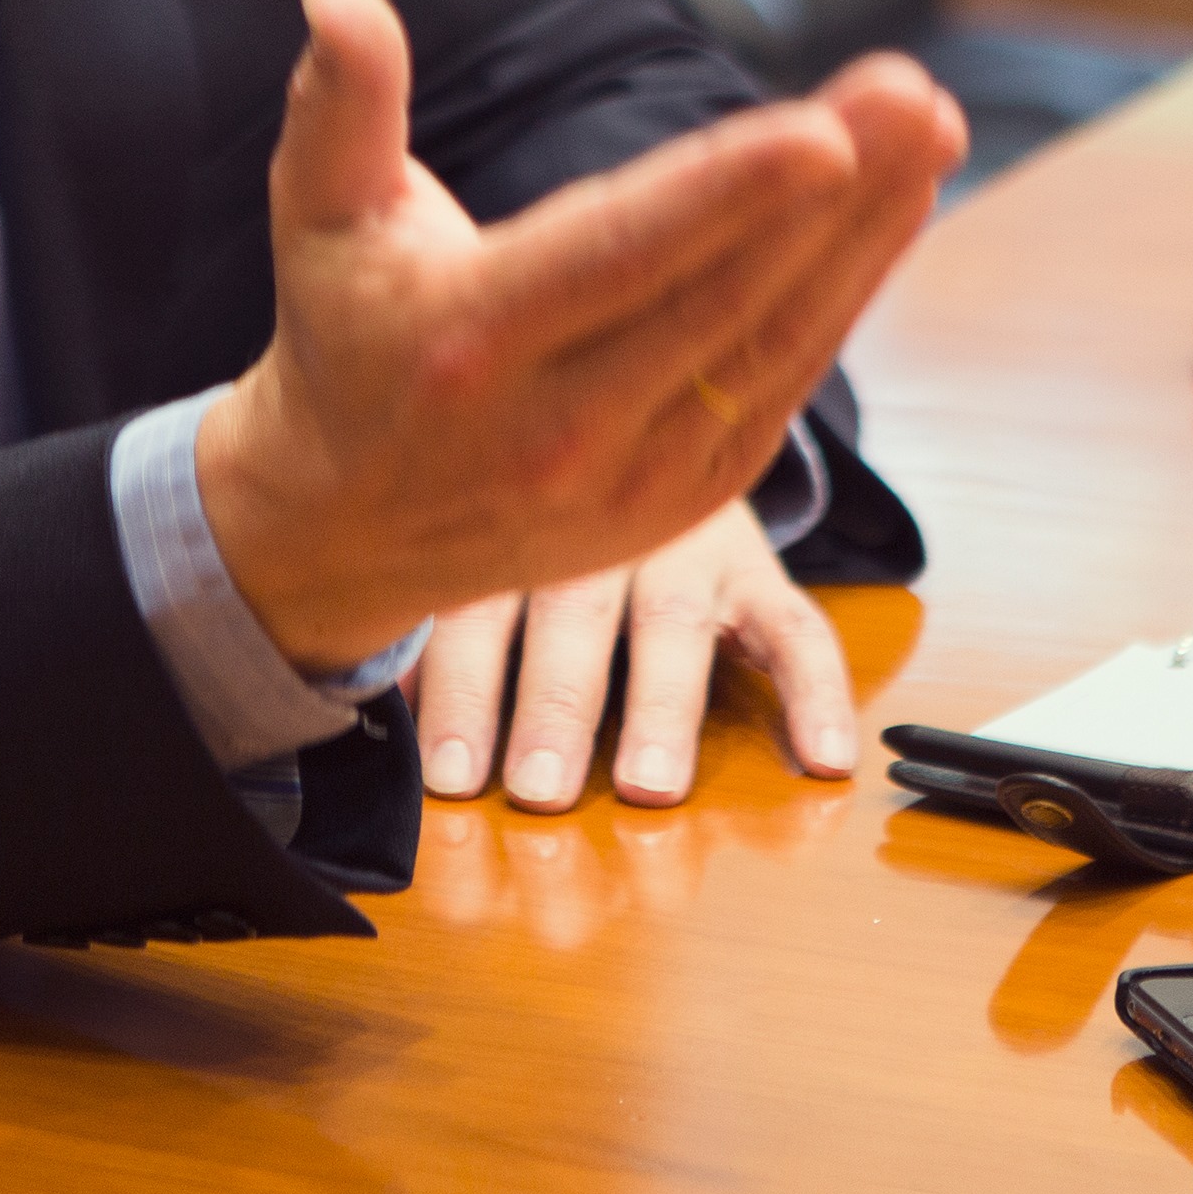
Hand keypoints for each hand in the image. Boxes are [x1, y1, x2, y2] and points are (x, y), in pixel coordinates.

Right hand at [194, 0, 961, 668]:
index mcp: (475, 338)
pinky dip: (846, 294)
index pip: (622, 253)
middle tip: (912, 91)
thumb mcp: (317, 215)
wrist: (346, 530)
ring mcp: (634, 473)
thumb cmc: (343, 337)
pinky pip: (784, 382)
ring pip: (775, 343)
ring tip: (933, 128)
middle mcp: (560, 421)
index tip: (825, 126)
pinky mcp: (684, 498)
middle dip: (835, 191)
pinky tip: (897, 208)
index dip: (728, 192)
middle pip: (724, 293)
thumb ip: (340, 101)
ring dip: (866, 234)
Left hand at [412, 496, 856, 810]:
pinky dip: (815, 692)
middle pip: (571, 615)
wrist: (653, 402)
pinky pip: (796, 626)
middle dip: (552, 705)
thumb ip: (442, 616)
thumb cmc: (537, 514)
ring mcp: (686, 543)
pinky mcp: (758, 565)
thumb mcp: (480, 536)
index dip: (458, 691)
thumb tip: (370, 703)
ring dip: (663, 706)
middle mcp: (598, 528)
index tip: (450, 776)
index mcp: (512, 523)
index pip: (476, 607)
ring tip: (652, 784)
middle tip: (538, 790)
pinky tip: (822, 759)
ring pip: (673, 622)